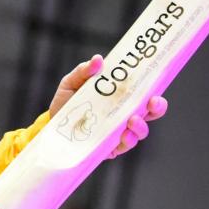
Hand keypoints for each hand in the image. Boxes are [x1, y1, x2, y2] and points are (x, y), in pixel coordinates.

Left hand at [48, 55, 167, 157]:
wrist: (51, 126)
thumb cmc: (66, 101)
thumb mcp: (72, 82)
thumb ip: (84, 71)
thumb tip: (98, 59)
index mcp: (121, 97)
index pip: (145, 92)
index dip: (156, 88)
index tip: (158, 82)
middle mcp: (124, 115)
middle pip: (150, 112)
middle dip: (157, 107)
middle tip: (153, 102)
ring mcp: (119, 132)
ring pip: (140, 131)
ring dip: (141, 126)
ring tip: (132, 120)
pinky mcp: (109, 148)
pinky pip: (123, 147)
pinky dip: (127, 141)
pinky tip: (123, 135)